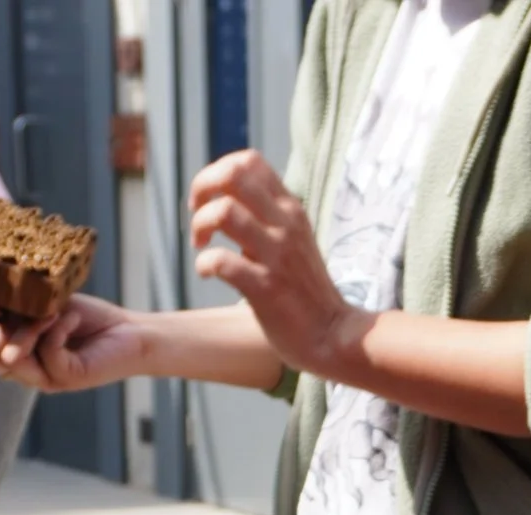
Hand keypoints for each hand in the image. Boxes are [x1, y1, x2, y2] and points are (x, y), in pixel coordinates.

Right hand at [0, 293, 146, 393]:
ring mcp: (45, 377)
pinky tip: (71, 318)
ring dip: (26, 327)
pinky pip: (48, 354)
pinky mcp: (68, 377)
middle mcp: (23, 368)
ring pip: (11, 358)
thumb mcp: (41, 303)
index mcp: (9, 349)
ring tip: (50, 311)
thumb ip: (12, 302)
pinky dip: (57, 329)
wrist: (128, 332)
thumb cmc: (84, 316)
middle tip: (4, 306)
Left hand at [188, 150, 365, 380]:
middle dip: (202, 188)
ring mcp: (276, 255)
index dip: (217, 173)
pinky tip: (208, 273)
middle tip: (197, 214)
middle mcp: (285, 225)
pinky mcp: (266, 287)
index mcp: (290, 209)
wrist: (334, 336)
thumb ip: (268, 218)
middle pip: (233, 174)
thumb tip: (226, 202)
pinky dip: (205, 264)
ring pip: (224, 211)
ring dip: (200, 225)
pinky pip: (222, 261)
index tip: (209, 200)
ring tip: (201, 245)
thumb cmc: (307, 292)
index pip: (250, 161)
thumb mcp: (294, 241)